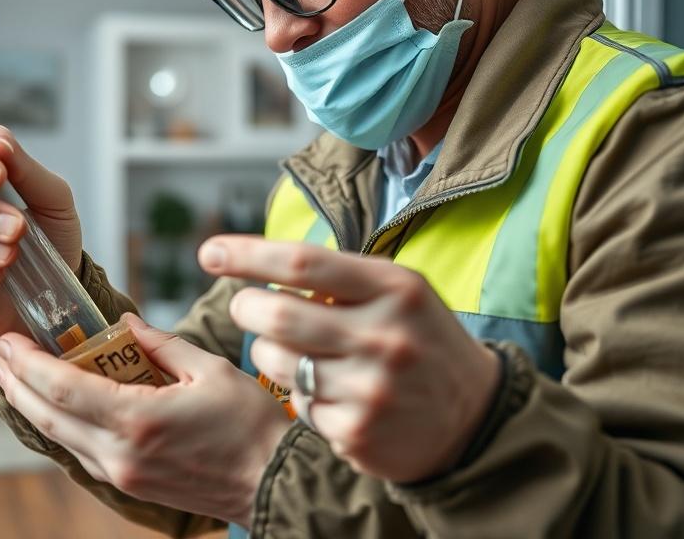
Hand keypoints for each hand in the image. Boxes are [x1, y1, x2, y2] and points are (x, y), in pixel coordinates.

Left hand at [0, 313, 291, 527]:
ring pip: (59, 437)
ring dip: (31, 405)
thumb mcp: (210, 370)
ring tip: (14, 377)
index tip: (9, 340)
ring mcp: (123, 474)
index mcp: (138, 420)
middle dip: (16, 384)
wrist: (274, 482)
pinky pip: (80, 451)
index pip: (64, 388)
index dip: (30, 363)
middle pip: (48, 417)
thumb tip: (124, 321)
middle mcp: (121, 453)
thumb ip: (161, 344)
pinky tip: (55, 406)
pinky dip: (60, 424)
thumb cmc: (250, 425)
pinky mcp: (130, 484)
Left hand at [200, 235, 501, 482]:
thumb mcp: (401, 292)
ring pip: (276, 363)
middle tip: (245, 307)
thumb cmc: (421, 340)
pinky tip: (328, 391)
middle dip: (245, 308)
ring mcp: (370, 389)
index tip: (208, 252)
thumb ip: (342, 277)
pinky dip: (299, 393)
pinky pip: (297, 404)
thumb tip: (262, 261)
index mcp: (394, 288)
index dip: (248, 255)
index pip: (304, 262)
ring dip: (267, 353)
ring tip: (292, 352)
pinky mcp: (356, 433)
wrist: (474, 420)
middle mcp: (383, 336)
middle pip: (277, 316)